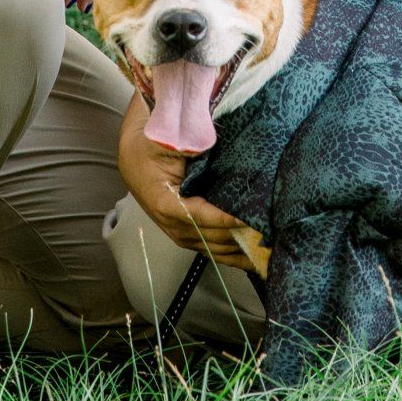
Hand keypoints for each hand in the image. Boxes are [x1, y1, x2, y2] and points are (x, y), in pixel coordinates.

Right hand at [117, 91, 255, 266]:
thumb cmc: (150, 148)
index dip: (221, 219)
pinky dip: (231, 255)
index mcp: (164, 202)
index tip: (245, 218)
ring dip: (238, 250)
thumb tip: (209, 145)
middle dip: (237, 237)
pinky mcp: (186, 235)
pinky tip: (252, 259)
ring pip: (212, 248)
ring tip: (267, 251)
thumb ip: (186, 144)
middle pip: (209, 237)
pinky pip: (210, 249)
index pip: (196, 215)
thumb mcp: (163, 141)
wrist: (134, 160)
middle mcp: (171, 224)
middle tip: (267, 234)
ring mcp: (179, 233)